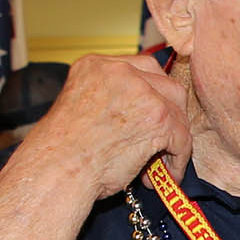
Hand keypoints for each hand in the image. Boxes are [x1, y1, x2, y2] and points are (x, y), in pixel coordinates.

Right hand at [24, 52, 191, 200]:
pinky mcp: (158, 118)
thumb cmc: (62, 152)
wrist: (57, 170)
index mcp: (95, 65)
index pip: (142, 67)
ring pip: (177, 111)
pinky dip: (178, 159)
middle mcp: (120, 71)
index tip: (153, 115)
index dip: (152, 94)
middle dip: (169, 113)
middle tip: (164, 139)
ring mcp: (142, 92)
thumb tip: (139, 118)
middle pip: (166, 84)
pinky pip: (182, 138)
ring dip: (175, 138)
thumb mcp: (80, 108)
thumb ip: (110, 102)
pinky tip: (167, 174)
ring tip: (162, 162)